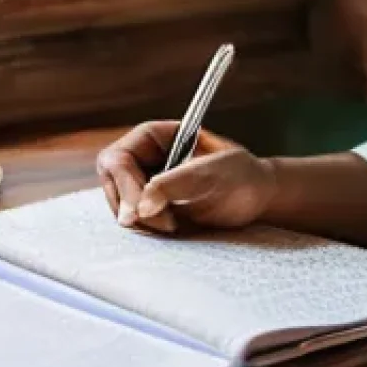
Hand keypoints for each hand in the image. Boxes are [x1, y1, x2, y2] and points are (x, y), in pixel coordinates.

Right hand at [95, 121, 278, 234]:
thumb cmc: (239, 174)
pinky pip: (133, 221)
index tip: (139, 214)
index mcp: (152, 136)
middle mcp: (141, 158)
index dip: (125, 187)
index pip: (119, 160)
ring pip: (120, 206)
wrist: (253, 197)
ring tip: (177, 224)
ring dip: (142, 222)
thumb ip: (176, 184)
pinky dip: (147, 230)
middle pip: (112, 184)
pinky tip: (173, 228)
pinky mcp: (147, 207)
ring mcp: (141, 183)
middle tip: (168, 225)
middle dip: (134, 208)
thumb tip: (143, 207)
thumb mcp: (212, 174)